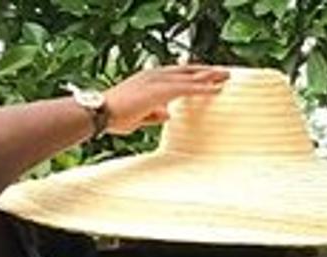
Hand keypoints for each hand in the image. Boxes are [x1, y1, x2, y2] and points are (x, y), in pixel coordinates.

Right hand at [100, 66, 228, 135]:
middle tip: (224, 72)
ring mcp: (156, 81)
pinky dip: (203, 88)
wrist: (100, 113)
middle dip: (204, 71)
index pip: (175, 74)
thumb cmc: (115, 116)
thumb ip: (154, 114)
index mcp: (148, 80)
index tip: (207, 76)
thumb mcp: (139, 116)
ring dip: (208, 76)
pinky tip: (217, 90)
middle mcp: (153, 76)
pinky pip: (186, 88)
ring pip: (188, 76)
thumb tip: (167, 114)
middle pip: (185, 71)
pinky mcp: (159, 91)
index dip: (191, 75)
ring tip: (226, 76)